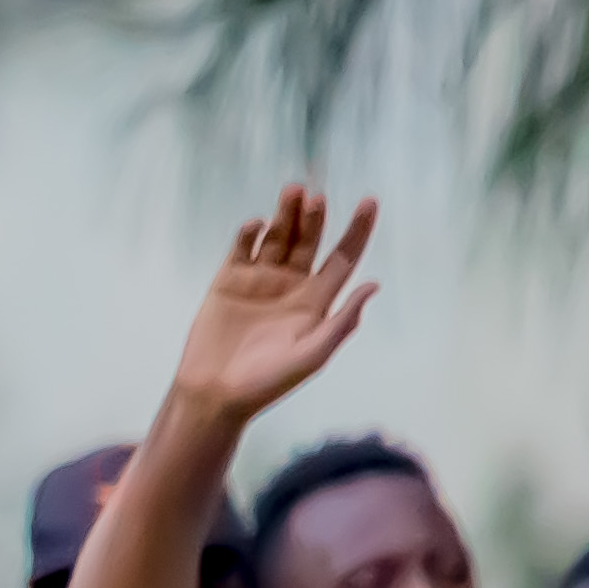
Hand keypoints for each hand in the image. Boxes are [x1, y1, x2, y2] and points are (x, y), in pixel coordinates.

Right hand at [172, 185, 382, 425]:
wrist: (215, 394)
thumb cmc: (267, 383)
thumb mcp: (312, 356)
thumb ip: (342, 322)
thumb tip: (373, 284)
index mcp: (317, 302)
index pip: (343, 257)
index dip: (357, 230)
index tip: (369, 201)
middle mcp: (291, 286)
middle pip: (309, 240)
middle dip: (314, 217)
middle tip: (315, 197)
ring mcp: (259, 281)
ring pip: (278, 236)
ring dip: (286, 214)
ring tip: (293, 192)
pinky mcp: (228, 281)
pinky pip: (243, 248)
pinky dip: (250, 233)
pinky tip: (256, 225)